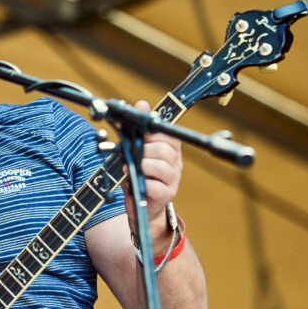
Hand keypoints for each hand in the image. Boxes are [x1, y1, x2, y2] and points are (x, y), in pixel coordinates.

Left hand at [122, 100, 182, 250]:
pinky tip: (136, 182)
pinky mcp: (166, 194)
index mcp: (170, 148)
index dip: (152, 132)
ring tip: (132, 169)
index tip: (141, 135)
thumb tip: (142, 104)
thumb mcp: (135, 150)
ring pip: (160, 166)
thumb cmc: (138, 175)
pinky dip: (142, 183)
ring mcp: (173, 179)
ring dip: (142, 166)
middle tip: (133, 156)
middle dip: (144, 150)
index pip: (168, 133)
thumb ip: (139, 129)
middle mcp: (175, 162)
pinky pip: (155, 185)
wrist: (142, 205)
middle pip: (163, 149)